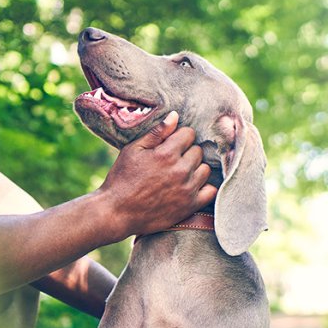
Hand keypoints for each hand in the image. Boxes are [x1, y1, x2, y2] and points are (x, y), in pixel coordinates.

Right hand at [94, 111, 216, 242]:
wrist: (117, 212)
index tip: (170, 145)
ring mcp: (187, 189)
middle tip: (171, 161)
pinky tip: (191, 186)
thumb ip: (156, 133)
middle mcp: (181, 170)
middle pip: (198, 151)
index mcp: (166, 154)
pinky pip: (211, 191)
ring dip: (195, 169)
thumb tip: (175, 115)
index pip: (189, 134)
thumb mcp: (132, 150)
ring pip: (205, 169)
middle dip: (186, 153)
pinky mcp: (190, 206)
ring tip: (179, 174)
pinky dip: (204, 187)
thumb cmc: (121, 179)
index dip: (179, 137)